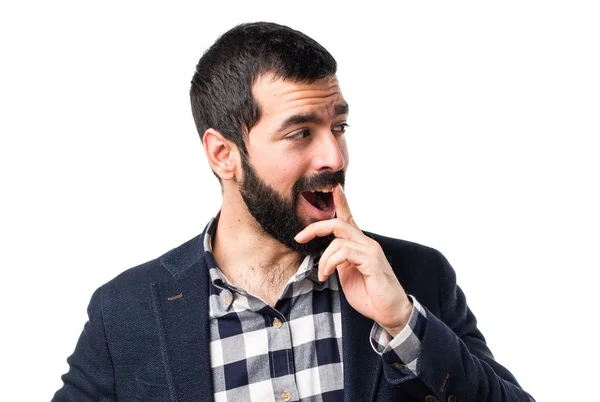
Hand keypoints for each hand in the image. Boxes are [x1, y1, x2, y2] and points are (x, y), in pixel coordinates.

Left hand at [294, 184, 412, 335]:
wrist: (388, 312)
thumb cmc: (369, 295)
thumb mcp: (347, 275)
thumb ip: (339, 261)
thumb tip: (326, 255)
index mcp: (359, 245)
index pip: (348, 219)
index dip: (341, 203)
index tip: (335, 187)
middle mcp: (366, 243)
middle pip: (338, 224)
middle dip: (315, 228)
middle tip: (300, 238)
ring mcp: (370, 250)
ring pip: (338, 240)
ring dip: (324, 259)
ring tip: (323, 275)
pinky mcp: (372, 261)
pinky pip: (344, 252)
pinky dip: (330, 262)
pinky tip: (328, 275)